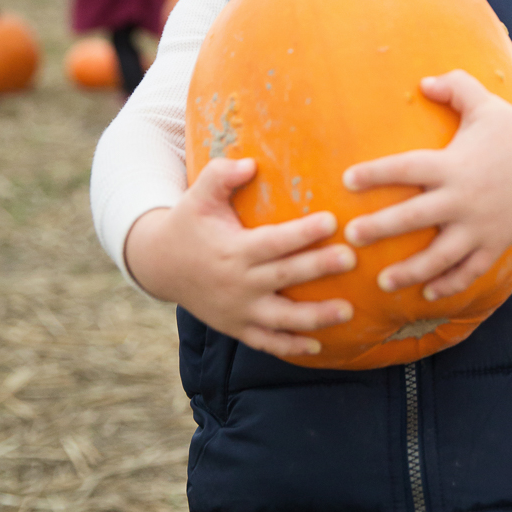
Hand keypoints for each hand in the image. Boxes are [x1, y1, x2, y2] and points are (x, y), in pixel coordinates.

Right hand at [123, 158, 356, 358]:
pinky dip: (290, 348)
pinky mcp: (236, 327)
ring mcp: (238, 310)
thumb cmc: (189, 224)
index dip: (302, 233)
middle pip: (284, 277)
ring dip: (315, 317)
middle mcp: (238, 283)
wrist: (160, 265)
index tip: (332, 221)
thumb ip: (221, 175)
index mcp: (233, 249)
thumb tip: (250, 164)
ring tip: (348, 310)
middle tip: (351, 258)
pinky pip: (266, 343)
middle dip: (318, 268)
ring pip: (281, 318)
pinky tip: (319, 346)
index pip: (273, 242)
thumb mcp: (197, 195)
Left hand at [342, 71, 511, 300]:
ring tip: (381, 281)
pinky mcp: (495, 244)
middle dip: (381, 228)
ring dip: (410, 271)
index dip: (377, 173)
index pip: (408, 168)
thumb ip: (455, 87)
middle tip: (351, 236)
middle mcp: (464, 198)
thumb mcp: (485, 104)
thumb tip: (423, 83)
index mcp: (454, 164)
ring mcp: (480, 226)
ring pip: (440, 255)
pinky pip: (469, 271)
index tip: (347, 180)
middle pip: (416, 217)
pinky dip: (449, 285)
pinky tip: (426, 294)